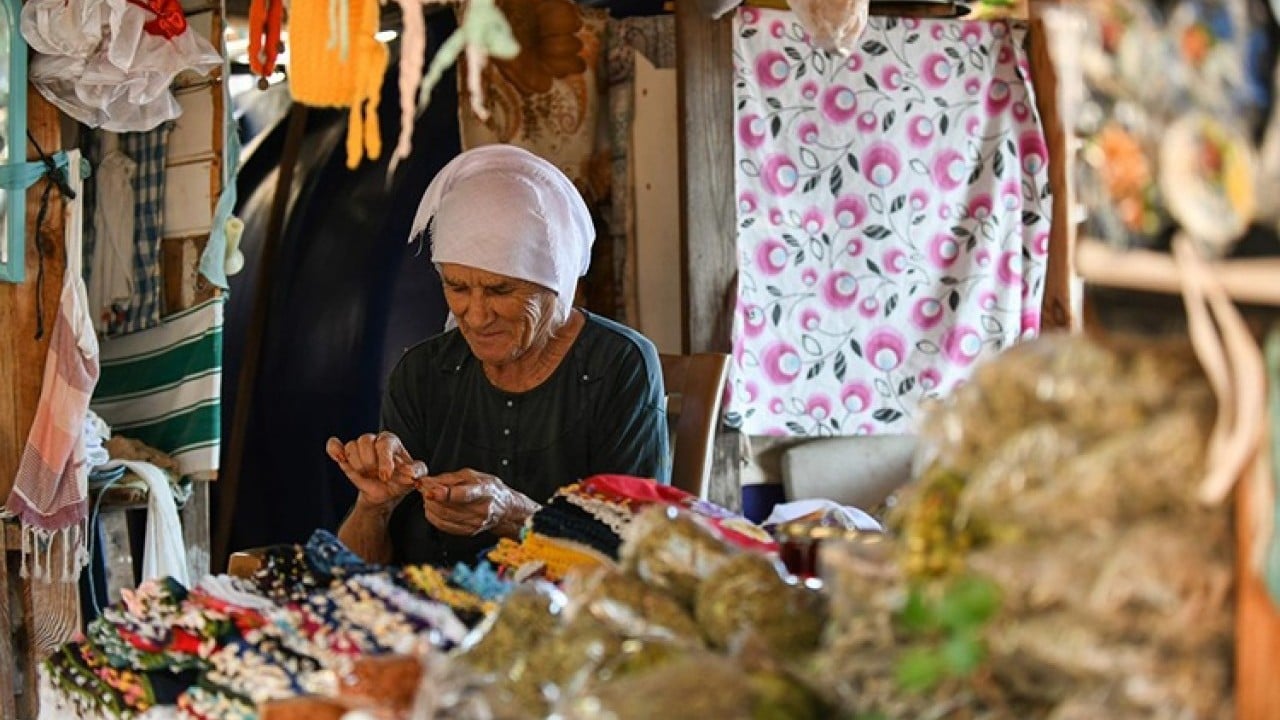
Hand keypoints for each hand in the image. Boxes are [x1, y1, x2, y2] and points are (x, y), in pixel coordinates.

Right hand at [326, 432, 426, 511]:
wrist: (385, 493)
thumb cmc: (402, 480)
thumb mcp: (415, 477)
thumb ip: (417, 472)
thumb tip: (410, 473)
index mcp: (390, 441)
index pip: (384, 443)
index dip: (384, 461)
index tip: (386, 477)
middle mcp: (374, 440)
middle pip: (364, 441)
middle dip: (369, 463)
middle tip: (376, 475)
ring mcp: (359, 448)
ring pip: (351, 447)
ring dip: (358, 465)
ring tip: (366, 474)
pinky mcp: (346, 457)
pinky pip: (334, 445)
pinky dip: (334, 449)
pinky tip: (340, 458)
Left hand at [419, 469, 539, 537]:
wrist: (505, 509)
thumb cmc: (489, 489)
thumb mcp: (473, 475)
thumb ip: (449, 478)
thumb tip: (428, 482)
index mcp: (484, 491)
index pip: (463, 495)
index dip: (445, 494)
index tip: (430, 491)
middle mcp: (481, 510)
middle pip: (449, 508)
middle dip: (431, 499)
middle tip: (424, 489)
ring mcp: (475, 523)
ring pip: (444, 518)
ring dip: (430, 507)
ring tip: (428, 497)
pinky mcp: (469, 532)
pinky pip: (445, 527)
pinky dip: (434, 517)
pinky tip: (432, 509)